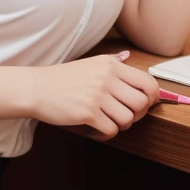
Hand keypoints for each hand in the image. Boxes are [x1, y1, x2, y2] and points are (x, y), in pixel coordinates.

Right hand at [30, 51, 159, 138]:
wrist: (36, 88)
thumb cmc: (62, 78)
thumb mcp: (89, 63)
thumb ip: (111, 61)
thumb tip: (127, 56)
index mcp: (110, 65)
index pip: (147, 82)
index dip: (153, 97)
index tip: (147, 104)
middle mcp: (106, 78)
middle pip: (141, 103)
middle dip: (138, 114)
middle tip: (127, 115)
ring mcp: (97, 95)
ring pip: (128, 119)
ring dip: (121, 124)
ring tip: (110, 120)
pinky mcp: (87, 113)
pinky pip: (111, 129)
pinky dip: (108, 132)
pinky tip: (99, 127)